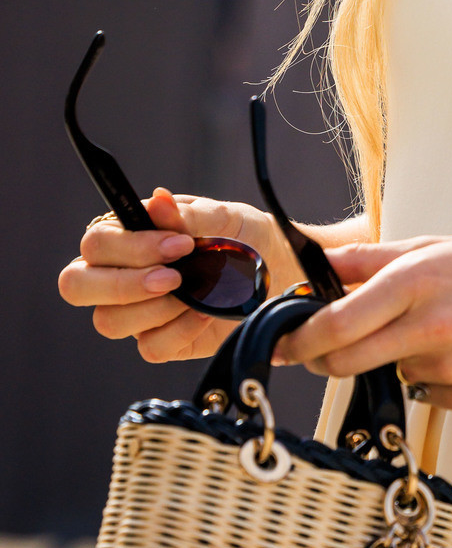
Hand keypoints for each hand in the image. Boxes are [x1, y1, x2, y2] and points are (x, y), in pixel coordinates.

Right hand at [58, 188, 296, 362]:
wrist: (279, 271)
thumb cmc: (243, 237)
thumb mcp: (224, 218)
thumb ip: (188, 215)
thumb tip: (158, 200)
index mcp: (125, 237)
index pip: (95, 245)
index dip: (130, 248)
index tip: (180, 245)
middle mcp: (119, 276)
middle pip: (77, 286)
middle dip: (122, 284)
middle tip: (174, 278)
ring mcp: (137, 312)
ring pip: (108, 322)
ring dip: (155, 309)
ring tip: (196, 294)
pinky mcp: (161, 341)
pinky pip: (149, 348)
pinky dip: (179, 331)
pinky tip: (205, 313)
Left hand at [272, 235, 451, 410]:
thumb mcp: (440, 247)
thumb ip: (373, 260)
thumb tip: (320, 263)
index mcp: (416, 282)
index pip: (333, 324)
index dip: (298, 339)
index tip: (285, 343)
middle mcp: (429, 327)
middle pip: (343, 362)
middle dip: (325, 359)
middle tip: (331, 349)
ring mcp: (451, 368)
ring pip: (391, 374)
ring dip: (398, 359)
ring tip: (443, 331)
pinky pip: (427, 394)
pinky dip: (435, 378)